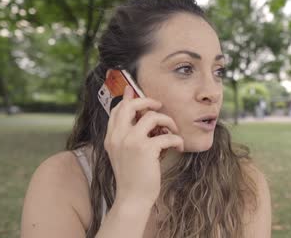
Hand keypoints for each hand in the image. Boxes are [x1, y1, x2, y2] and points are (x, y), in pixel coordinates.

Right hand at [104, 85, 183, 204]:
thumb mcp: (125, 153)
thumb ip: (129, 135)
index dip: (130, 98)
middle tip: (160, 106)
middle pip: (132, 105)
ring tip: (173, 132)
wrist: (132, 199)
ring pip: (152, 116)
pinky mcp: (146, 149)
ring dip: (168, 122)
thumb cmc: (133, 177)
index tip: (137, 92)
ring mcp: (131, 142)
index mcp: (111, 137)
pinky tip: (179, 147)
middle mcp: (118, 136)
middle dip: (148, 101)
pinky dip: (177, 140)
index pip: (118, 109)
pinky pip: (167, 135)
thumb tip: (143, 118)